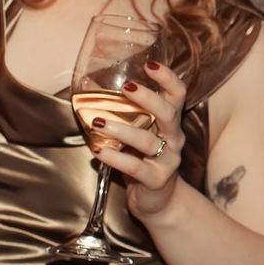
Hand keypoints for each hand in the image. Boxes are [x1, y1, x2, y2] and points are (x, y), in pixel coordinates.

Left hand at [93, 61, 186, 219]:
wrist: (159, 200)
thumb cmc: (143, 158)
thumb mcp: (136, 131)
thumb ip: (117, 109)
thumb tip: (85, 82)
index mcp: (170, 122)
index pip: (178, 94)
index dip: (167, 78)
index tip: (149, 64)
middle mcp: (174, 138)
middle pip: (169, 113)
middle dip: (148, 98)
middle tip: (126, 87)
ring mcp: (167, 160)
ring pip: (147, 141)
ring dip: (122, 129)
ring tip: (98, 122)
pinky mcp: (156, 180)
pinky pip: (136, 168)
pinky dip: (115, 158)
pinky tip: (98, 150)